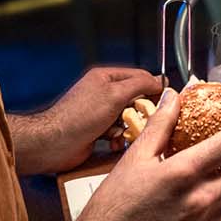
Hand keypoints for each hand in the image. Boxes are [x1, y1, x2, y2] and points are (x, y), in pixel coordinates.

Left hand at [15, 68, 162, 174]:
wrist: (55, 143)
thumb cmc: (80, 116)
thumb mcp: (115, 94)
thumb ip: (140, 85)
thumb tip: (159, 81)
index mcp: (105, 77)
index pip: (139, 76)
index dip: (153, 87)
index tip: (165, 100)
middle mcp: (102, 93)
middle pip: (135, 98)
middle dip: (140, 111)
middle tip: (144, 120)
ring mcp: (99, 112)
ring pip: (128, 118)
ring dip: (129, 128)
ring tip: (121, 133)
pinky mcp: (97, 131)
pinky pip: (118, 132)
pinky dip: (119, 139)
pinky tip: (113, 143)